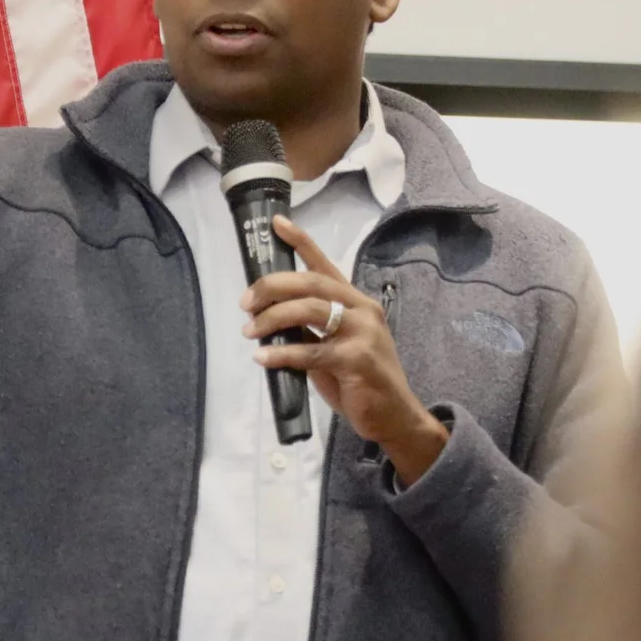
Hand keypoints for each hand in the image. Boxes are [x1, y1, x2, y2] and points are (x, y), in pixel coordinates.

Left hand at [242, 215, 449, 483]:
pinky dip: (281, 353)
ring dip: (272, 319)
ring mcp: (362, 333)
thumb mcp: (335, 347)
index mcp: (356, 302)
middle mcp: (362, 309)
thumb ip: (312, 329)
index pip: (325, 265)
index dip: (300, 242)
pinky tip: (262, 357)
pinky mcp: (356, 359)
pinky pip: (310, 351)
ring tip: (250, 331)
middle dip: (272, 287)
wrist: (394, 416)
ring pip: (308, 310)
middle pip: (311, 283)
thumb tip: (272, 318)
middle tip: (246, 302)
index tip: (275, 224)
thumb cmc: (360, 382)